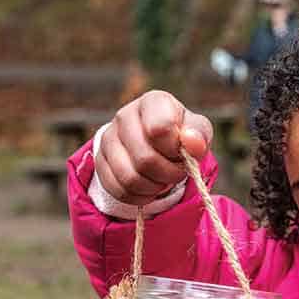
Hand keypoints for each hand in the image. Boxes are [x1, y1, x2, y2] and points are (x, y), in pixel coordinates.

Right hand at [96, 90, 212, 205]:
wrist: (154, 144)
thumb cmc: (180, 135)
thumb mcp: (197, 131)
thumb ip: (199, 134)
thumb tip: (193, 143)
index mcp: (152, 102)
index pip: (160, 128)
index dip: (175, 149)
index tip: (182, 152)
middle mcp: (124, 116)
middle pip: (145, 159)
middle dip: (168, 173)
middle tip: (177, 172)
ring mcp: (108, 139)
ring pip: (130, 178)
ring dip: (154, 187)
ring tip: (163, 179)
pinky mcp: (100, 161)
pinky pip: (119, 190)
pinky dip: (139, 196)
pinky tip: (149, 187)